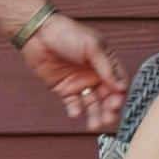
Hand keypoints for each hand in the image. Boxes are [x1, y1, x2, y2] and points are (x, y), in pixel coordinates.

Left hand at [19, 13, 127, 130]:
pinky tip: (75, 113)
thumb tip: (121, 87)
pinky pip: (73, 103)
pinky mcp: (64, 89)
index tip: (117, 102)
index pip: (118, 82)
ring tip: (94, 125)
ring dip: (95, 115)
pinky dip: (76, 110)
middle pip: (107, 97)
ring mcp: (79, 83)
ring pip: (92, 104)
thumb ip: (107, 67)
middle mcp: (94, 74)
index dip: (119, 94)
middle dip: (109, 109)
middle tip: (108, 119)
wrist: (37, 33)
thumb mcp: (92, 46)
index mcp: (105, 62)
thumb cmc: (67, 33)